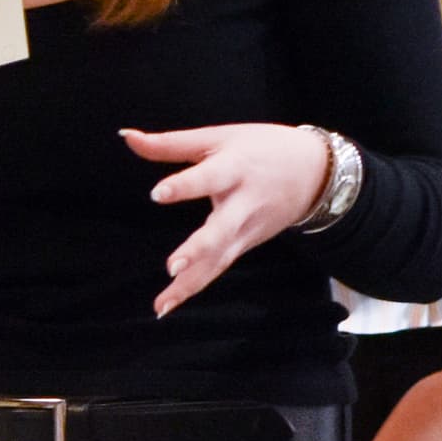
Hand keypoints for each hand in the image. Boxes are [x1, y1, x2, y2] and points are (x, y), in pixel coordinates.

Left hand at [123, 122, 331, 314]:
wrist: (316, 173)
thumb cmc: (261, 147)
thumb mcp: (218, 137)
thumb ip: (170, 143)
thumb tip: (126, 136)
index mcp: (235, 168)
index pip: (208, 177)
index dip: (184, 185)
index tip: (157, 193)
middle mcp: (242, 203)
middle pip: (221, 229)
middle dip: (198, 250)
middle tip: (172, 267)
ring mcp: (246, 229)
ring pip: (218, 259)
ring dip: (191, 283)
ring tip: (162, 304)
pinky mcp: (245, 245)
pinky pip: (218, 268)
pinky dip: (196, 286)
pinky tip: (170, 303)